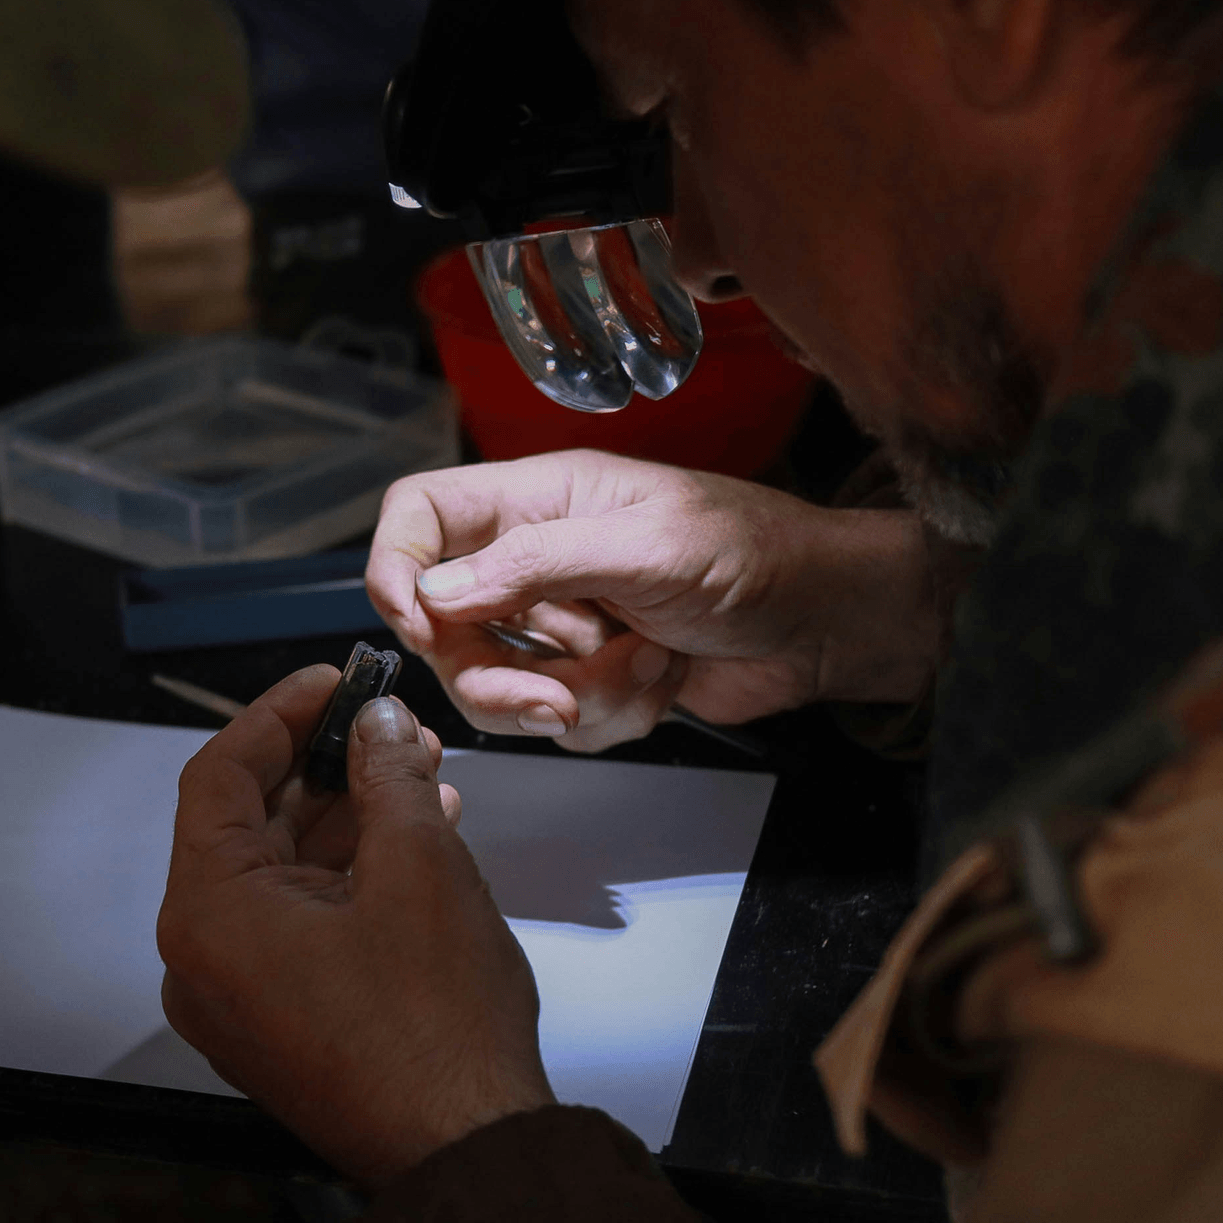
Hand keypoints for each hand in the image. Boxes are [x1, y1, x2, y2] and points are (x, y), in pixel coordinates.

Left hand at [158, 666, 553, 1184]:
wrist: (470, 1154)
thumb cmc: (437, 1032)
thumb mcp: (419, 868)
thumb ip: (387, 777)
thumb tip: (378, 728)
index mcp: (208, 916)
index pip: (218, 779)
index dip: (277, 717)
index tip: (329, 682)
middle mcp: (204, 961)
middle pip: (247, 826)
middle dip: (323, 766)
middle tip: (383, 722)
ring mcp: (240, 1000)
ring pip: (280, 877)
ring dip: (345, 819)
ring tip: (417, 772)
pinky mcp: (281, 1025)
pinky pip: (299, 926)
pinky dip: (347, 878)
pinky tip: (413, 839)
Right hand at [368, 450, 938, 751]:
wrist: (826, 621)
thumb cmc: (750, 553)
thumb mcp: (643, 546)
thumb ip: (534, 564)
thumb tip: (435, 592)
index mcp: (533, 501)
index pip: (419, 515)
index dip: (396, 566)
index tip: (418, 623)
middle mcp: (532, 560)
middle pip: (446, 628)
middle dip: (499, 676)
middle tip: (556, 695)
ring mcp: (559, 624)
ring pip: (501, 687)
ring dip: (575, 694)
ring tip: (644, 665)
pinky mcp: (590, 679)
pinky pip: (558, 721)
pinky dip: (613, 713)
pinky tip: (664, 677)